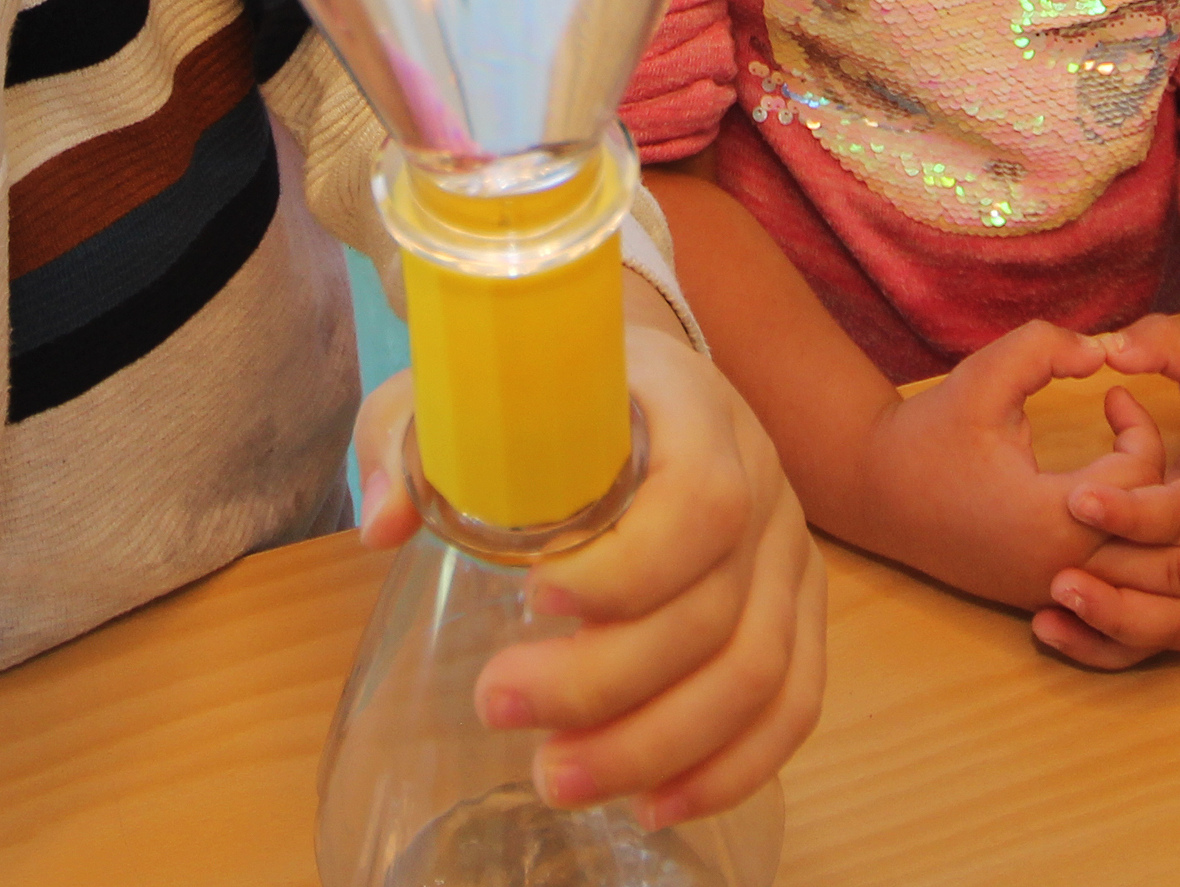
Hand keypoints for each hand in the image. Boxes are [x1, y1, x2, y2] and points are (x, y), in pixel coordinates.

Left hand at [353, 323, 824, 830]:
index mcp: (690, 403)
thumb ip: (410, 440)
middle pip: (713, 605)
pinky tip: (654, 801)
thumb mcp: (463, 391)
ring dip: (658, 745)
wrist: (630, 377)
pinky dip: (731, 766)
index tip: (531, 598)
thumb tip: (382, 524)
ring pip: (755, 670)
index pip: (699, 497)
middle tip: (500, 706)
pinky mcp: (796, 604)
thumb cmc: (536, 387)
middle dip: (607, 681)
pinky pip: (792, 701)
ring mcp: (786, 545)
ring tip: (558, 776)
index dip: (628, 568)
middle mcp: (760, 472)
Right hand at [857, 321, 1164, 610]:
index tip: (1114, 395)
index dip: (1140, 427)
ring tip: (1132, 468)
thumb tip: (1102, 350)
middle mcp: (1065, 570)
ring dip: (1154, 523)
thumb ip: (1042, 349)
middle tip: (1131, 433)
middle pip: (1160, 538)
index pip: (1143, 481)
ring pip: (1146, 577)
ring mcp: (1056, 594)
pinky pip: (1118, 591)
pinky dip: (1132, 554)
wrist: (874, 492)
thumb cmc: (929, 434)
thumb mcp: (980, 377)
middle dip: (1160, 478)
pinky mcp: (1046, 601)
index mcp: (1054, 518)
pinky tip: (1114, 505)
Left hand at [1033, 316, 1179, 669]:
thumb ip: (1163, 344)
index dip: (1130, 508)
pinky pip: (1162, 636)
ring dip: (1115, 623)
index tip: (1074, 496)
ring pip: (1176, 627)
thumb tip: (1110, 349)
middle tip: (1055, 575)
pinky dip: (1113, 642)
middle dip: (1117, 583)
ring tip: (1047, 608)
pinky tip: (1050, 629)